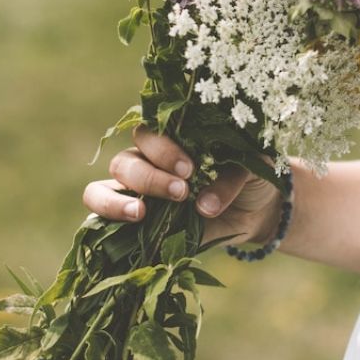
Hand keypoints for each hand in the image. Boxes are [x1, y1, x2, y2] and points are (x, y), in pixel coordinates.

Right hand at [82, 124, 285, 248]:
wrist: (259, 209)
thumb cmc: (251, 176)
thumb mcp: (252, 169)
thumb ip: (229, 180)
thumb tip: (204, 206)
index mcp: (171, 139)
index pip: (147, 133)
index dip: (162, 150)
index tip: (189, 169)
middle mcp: (146, 163)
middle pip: (124, 162)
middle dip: (149, 177)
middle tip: (181, 192)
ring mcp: (136, 194)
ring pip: (100, 189)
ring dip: (116, 201)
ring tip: (141, 212)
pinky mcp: (135, 224)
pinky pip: (102, 220)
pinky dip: (108, 221)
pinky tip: (131, 226)